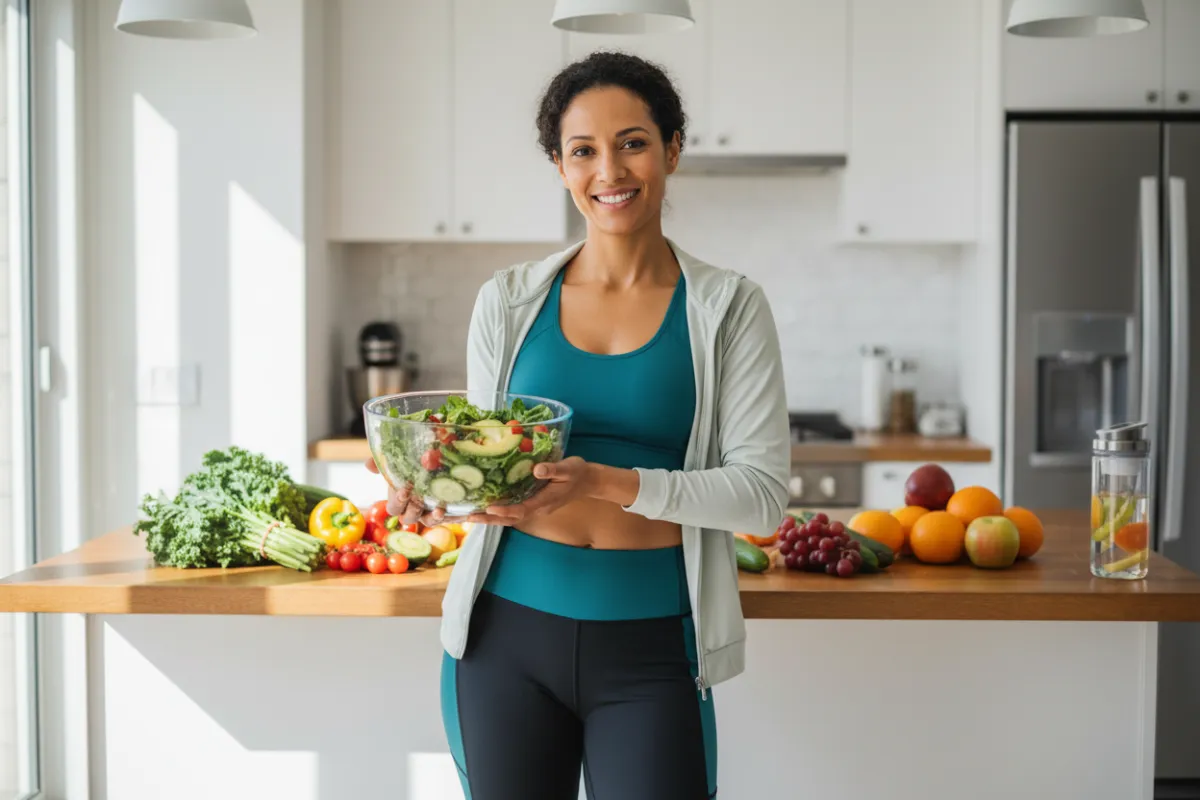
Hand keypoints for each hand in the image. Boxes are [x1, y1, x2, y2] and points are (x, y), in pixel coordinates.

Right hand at [364, 458, 461, 527]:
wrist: (437, 458)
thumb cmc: (413, 460)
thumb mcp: (399, 457)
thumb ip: (384, 461)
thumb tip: (368, 464)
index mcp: (399, 498)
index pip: (393, 507)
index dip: (397, 501)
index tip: (404, 488)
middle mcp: (412, 507)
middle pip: (408, 517)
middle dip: (412, 508)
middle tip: (418, 497)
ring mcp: (428, 511)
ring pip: (426, 521)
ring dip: (431, 517)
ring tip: (438, 509)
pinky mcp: (444, 511)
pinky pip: (445, 519)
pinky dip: (449, 516)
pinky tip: (453, 510)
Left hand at [467, 457, 593, 525]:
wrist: (588, 481)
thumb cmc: (577, 472)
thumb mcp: (568, 467)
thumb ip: (553, 469)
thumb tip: (537, 470)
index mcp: (545, 501)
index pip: (522, 510)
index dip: (505, 511)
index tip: (489, 509)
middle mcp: (538, 508)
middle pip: (510, 519)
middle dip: (489, 520)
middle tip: (468, 518)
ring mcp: (535, 508)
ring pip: (510, 518)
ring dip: (490, 519)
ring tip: (469, 516)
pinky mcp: (533, 504)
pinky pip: (513, 511)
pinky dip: (498, 513)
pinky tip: (485, 508)